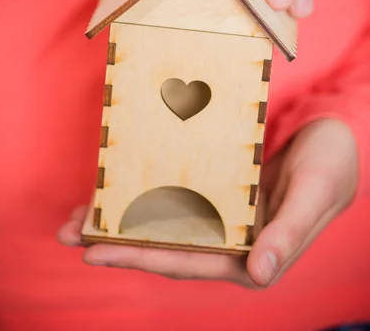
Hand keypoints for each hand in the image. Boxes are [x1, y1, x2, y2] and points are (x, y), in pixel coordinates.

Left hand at [58, 119, 357, 287]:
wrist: (338, 134)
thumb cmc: (332, 166)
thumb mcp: (314, 193)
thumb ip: (289, 234)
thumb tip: (259, 273)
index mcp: (251, 252)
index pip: (187, 261)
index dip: (139, 257)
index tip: (95, 250)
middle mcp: (230, 236)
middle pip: (165, 245)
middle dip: (117, 241)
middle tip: (69, 233)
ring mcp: (222, 212)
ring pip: (165, 220)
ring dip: (124, 217)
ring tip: (81, 213)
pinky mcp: (218, 187)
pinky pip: (176, 192)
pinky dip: (147, 190)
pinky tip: (121, 183)